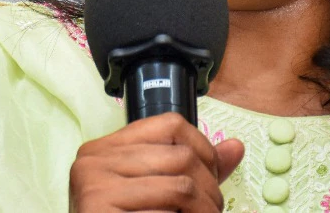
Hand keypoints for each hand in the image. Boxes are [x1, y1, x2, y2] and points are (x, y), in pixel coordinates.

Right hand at [69, 112, 245, 211]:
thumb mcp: (157, 192)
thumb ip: (192, 170)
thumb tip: (235, 147)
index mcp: (106, 149)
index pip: (171, 124)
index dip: (203, 149)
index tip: (212, 176)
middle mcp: (94, 161)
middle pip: (181, 157)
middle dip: (209, 189)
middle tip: (211, 212)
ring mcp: (94, 186)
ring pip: (181, 187)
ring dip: (203, 211)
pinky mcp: (98, 209)